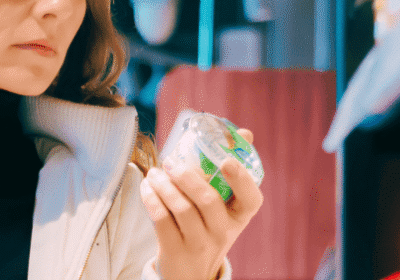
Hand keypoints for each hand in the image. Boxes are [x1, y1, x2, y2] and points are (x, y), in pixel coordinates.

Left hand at [140, 129, 262, 279]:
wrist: (191, 273)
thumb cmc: (208, 228)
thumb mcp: (225, 207)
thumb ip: (231, 171)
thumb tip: (245, 133)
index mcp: (239, 217)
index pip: (251, 199)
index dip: (241, 179)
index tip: (226, 160)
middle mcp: (223, 232)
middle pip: (209, 201)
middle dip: (188, 177)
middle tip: (170, 161)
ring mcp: (199, 244)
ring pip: (182, 209)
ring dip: (164, 185)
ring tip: (155, 173)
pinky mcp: (175, 251)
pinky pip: (162, 221)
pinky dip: (151, 199)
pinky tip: (147, 188)